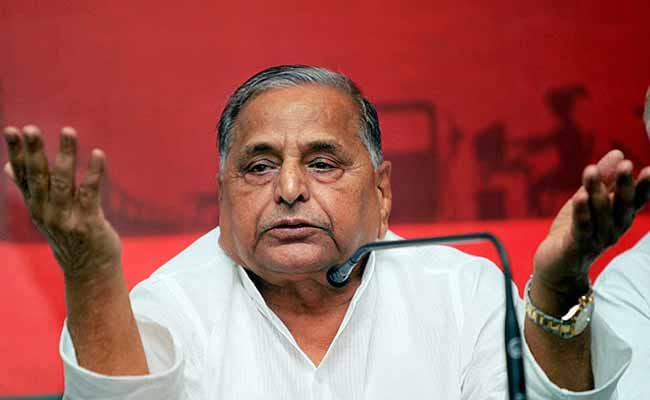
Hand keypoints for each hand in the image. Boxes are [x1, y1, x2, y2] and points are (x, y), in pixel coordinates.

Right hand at [3, 125, 120, 281]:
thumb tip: (7, 166)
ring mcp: (66, 219)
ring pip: (63, 182)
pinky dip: (93, 172)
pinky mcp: (87, 223)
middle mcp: (46, 212)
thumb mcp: (44, 213)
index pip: (22, 175)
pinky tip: (98, 154)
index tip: (13, 130)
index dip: (17, 153)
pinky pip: (90, 193)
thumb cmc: (70, 236)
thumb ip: (29, 189)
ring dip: (65, 155)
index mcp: (35, 206)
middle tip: (31, 129)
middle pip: (38, 177)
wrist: (89, 270)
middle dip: (33, 152)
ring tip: (68, 131)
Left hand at [532, 149, 649, 310]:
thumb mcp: (588, 199)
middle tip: (625, 165)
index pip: (635, 201)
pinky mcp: (576, 246)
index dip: (644, 187)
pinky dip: (581, 212)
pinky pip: (581, 227)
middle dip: (623, 185)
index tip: (649, 170)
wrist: (556, 265)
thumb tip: (618, 152)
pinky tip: (580, 197)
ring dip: (596, 192)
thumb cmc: (575, 230)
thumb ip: (603, 179)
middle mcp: (613, 230)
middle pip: (621, 206)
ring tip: (591, 171)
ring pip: (599, 214)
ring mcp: (596, 240)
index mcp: (619, 218)